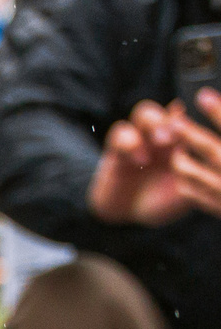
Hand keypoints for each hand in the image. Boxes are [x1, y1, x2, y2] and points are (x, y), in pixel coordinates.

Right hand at [87, 98, 220, 225]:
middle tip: (177, 136)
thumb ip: (198, 178)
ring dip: (153, 123)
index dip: (192, 120)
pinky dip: (129, 142)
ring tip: (160, 142)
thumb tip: (214, 163)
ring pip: (144, 113)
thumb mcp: (187, 194)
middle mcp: (160, 137)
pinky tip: (139, 159)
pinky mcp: (116, 150)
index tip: (200, 129)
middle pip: (167, 111)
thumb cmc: (162, 204)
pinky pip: (120, 133)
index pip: (189, 121)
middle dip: (172, 119)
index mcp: (182, 143)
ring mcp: (138, 140)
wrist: (128, 216)